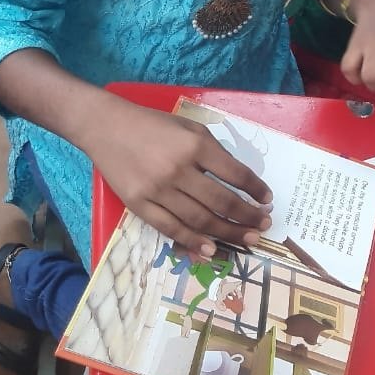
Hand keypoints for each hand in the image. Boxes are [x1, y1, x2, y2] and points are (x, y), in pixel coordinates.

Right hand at [80, 99, 273, 257]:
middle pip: (222, 202)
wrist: (107, 127)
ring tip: (248, 240)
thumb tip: (238, 182)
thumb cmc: (154, 125)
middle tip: (264, 226)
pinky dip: (193, 242)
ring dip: (228, 233)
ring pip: (200, 220)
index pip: (236, 174)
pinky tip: (211, 250)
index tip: (267, 200)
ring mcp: (158, 190)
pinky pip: (171, 228)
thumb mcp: (190, 128)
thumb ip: (213, 152)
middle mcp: (179, 169)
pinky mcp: (139, 205)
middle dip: (247, 217)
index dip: (256, 190)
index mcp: (196, 146)